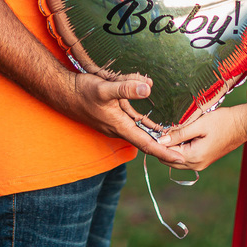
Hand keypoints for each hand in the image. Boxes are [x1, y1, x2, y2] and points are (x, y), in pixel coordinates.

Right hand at [65, 73, 184, 163]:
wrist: (63, 92)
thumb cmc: (82, 91)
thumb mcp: (105, 88)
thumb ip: (126, 88)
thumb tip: (148, 87)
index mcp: (120, 126)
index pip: (146, 144)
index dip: (164, 152)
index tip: (179, 159)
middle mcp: (119, 128)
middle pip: (146, 141)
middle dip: (164, 146)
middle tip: (184, 149)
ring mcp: (115, 123)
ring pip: (140, 131)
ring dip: (156, 135)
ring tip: (175, 137)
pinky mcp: (113, 116)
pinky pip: (134, 121)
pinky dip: (146, 123)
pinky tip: (155, 119)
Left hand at [157, 97, 246, 171]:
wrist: (242, 125)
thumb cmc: (223, 121)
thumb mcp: (199, 124)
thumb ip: (179, 134)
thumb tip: (160, 140)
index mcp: (194, 157)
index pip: (166, 153)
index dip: (159, 141)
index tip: (155, 128)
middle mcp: (196, 165)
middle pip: (168, 159)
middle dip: (163, 146)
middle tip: (160, 128)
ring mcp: (200, 164)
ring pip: (175, 159)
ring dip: (171, 146)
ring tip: (170, 129)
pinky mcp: (203, 159)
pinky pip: (184, 157)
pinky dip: (179, 148)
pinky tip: (181, 134)